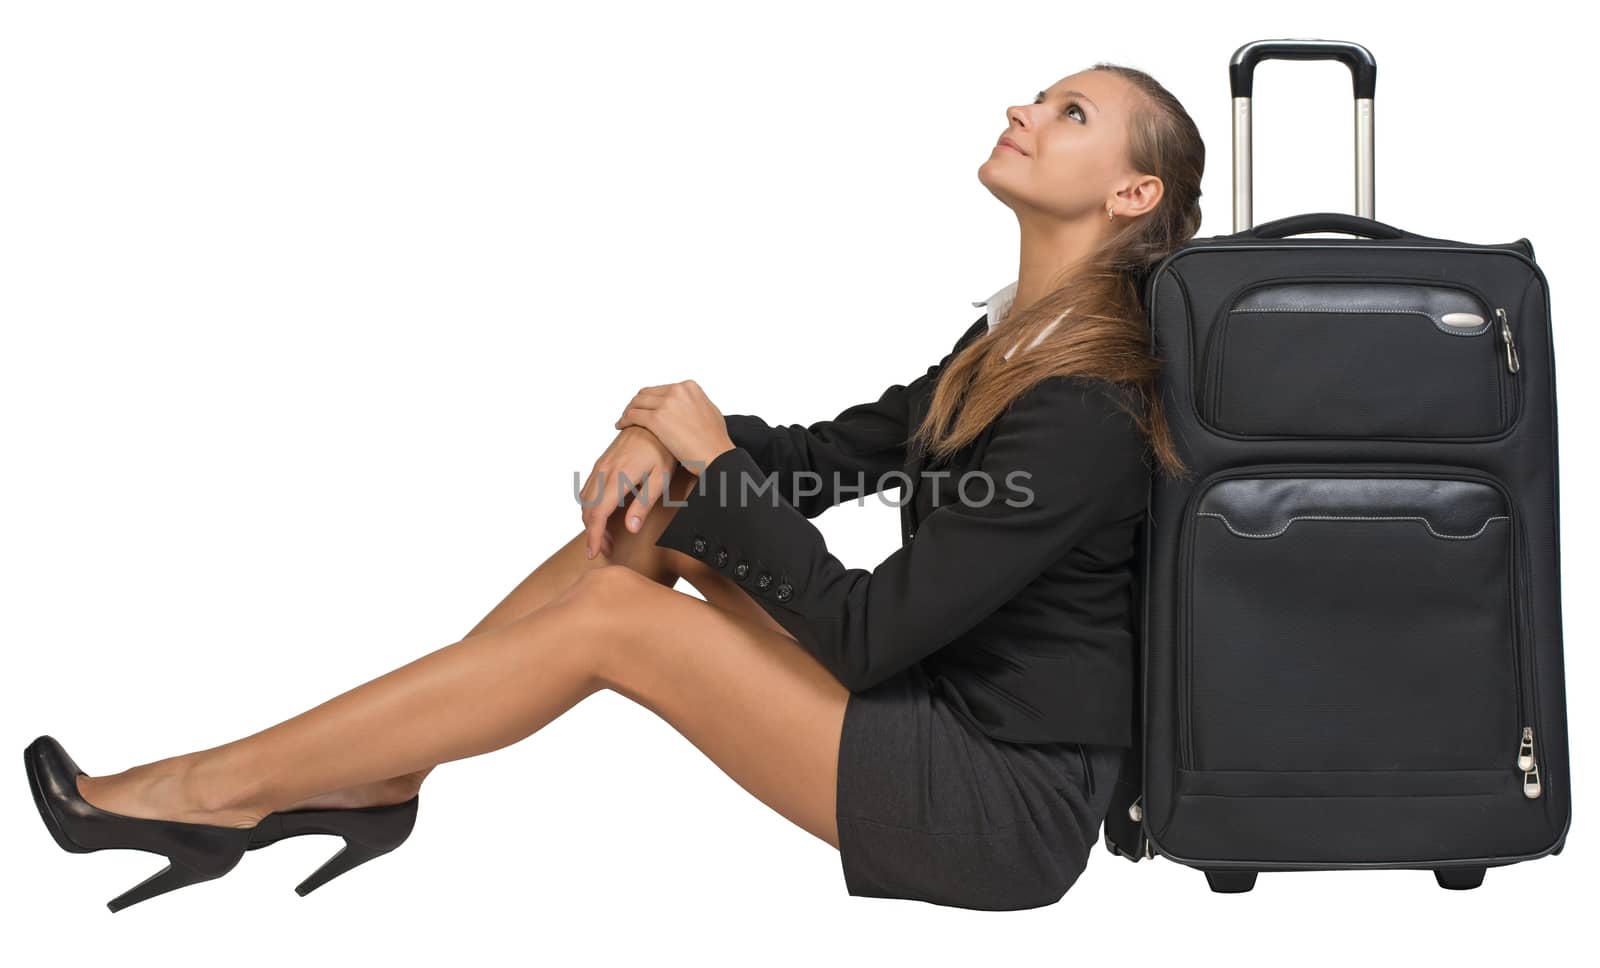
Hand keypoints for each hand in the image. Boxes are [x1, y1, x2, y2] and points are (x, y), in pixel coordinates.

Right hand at [577, 425, 680, 559]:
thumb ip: (644, 504)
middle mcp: (603, 472)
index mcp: (617, 478)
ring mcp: (600, 466)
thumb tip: (630, 528)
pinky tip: (604, 513)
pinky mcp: (601, 462)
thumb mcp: (660, 479)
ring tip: (607, 534)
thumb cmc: (662, 450)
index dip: (593, 537)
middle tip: (607, 548)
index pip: (597, 515)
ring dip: (591, 520)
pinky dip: (590, 505)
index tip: (594, 553)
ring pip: (584, 499)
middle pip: (587, 510)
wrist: (653, 421)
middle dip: (593, 533)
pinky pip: (587, 488)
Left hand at [613, 379, 735, 474]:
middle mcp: (677, 390)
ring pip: (637, 403)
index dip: (649, 400)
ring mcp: (667, 403)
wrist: (717, 456)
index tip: (644, 408)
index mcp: (689, 387)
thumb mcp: (710, 412)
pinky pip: (632, 416)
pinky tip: (620, 426)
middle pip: (646, 393)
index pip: (661, 389)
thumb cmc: (715, 441)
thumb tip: (689, 406)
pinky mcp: (657, 419)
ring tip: (624, 421)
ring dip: (628, 411)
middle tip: (629, 415)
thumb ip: (695, 404)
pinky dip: (624, 420)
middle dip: (636, 404)